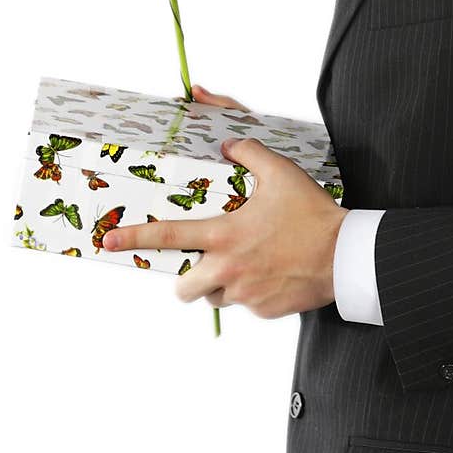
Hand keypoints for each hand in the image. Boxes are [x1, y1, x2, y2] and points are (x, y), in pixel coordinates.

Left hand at [102, 86, 349, 317]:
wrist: (346, 256)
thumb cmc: (312, 213)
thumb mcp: (281, 172)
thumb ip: (249, 152)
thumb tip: (228, 142)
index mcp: (225, 235)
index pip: (169, 237)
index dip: (134, 238)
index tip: (107, 240)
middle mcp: (228, 269)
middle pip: (182, 287)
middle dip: (184, 279)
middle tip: (201, 264)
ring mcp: (245, 294)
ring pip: (214, 296)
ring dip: (220, 285)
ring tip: (247, 264)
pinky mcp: (263, 311)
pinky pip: (245, 304)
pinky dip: (251, 292)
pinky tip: (273, 273)